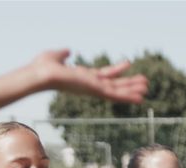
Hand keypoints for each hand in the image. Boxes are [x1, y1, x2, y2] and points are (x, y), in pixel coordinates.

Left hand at [31, 49, 147, 103]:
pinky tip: (140, 96)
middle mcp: (88, 85)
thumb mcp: (55, 56)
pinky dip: (127, 96)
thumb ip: (63, 54)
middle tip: (143, 83)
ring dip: (131, 90)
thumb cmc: (42, 67)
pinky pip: (114, 94)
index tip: (128, 64)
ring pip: (116, 91)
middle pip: (112, 85)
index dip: (116, 70)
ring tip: (146, 87)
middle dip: (127, 84)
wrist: (39, 74)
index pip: (103, 75)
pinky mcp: (94, 90)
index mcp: (82, 77)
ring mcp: (92, 88)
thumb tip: (67, 51)